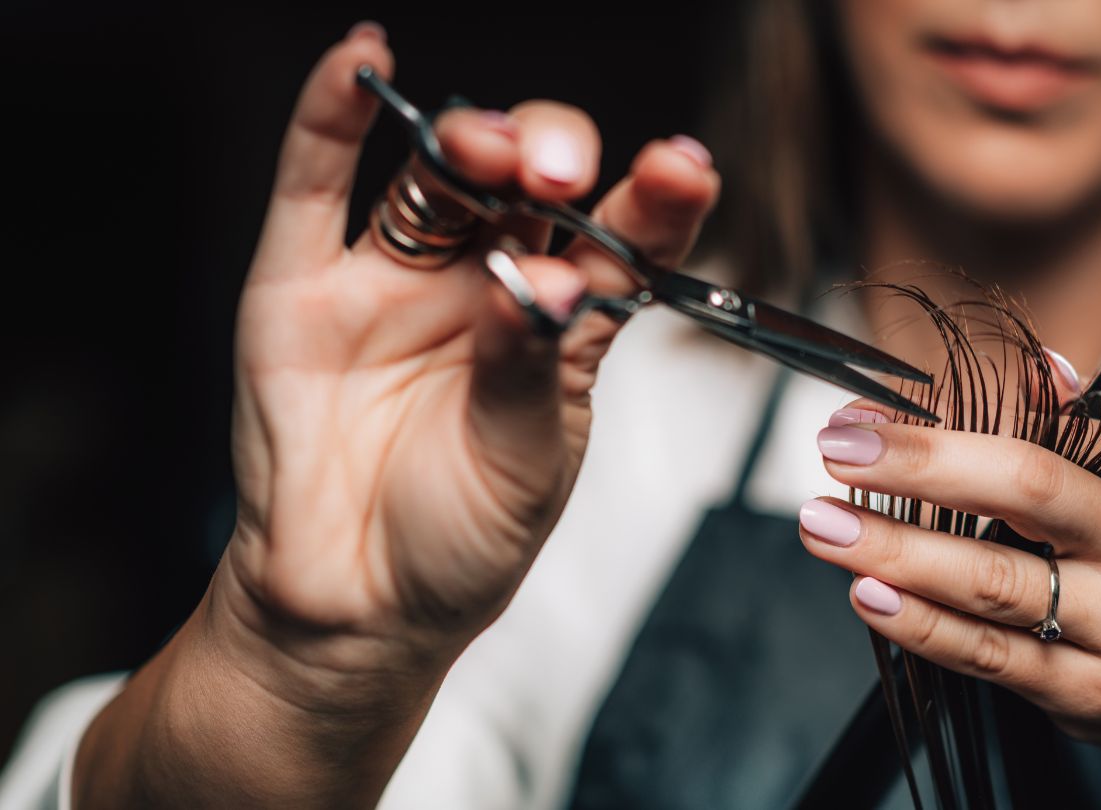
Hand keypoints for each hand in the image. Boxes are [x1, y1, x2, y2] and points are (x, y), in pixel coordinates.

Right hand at [75, 23, 718, 807]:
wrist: (354, 608)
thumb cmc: (460, 541)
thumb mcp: (524, 464)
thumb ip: (527, 366)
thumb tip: (538, 281)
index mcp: (563, 325)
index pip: (619, 239)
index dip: (654, 200)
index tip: (683, 169)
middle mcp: (486, 283)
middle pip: (527, 185)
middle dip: (550, 159)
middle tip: (557, 174)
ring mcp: (397, 278)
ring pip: (437, 177)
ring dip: (468, 141)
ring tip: (489, 148)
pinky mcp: (305, 285)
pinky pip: (316, 186)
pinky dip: (329, 118)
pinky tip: (360, 61)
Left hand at [802, 401, 1100, 807]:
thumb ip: (1099, 426)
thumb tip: (1037, 366)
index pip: (1050, 435)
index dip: (952, 422)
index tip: (869, 414)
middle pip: (1025, 494)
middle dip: (921, 467)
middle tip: (836, 451)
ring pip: (994, 585)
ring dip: (896, 551)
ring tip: (824, 527)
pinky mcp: (1085, 693)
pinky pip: (991, 657)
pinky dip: (923, 627)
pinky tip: (870, 596)